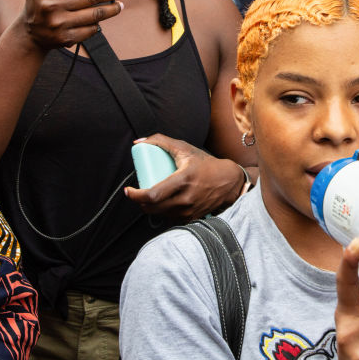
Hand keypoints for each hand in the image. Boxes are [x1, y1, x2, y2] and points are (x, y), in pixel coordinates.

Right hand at [19, 0, 128, 50]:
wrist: (30, 34)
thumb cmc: (39, 2)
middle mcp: (50, 5)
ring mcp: (58, 24)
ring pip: (95, 14)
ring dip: (112, 9)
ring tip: (119, 4)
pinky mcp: (65, 38)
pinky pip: (91, 29)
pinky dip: (99, 23)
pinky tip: (102, 18)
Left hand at [124, 134, 244, 220]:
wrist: (229, 181)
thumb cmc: (205, 163)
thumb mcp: (184, 148)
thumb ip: (160, 141)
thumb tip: (139, 142)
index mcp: (183, 180)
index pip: (153, 195)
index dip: (136, 195)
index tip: (129, 190)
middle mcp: (186, 198)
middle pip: (153, 208)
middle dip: (139, 202)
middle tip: (136, 193)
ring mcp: (189, 211)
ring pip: (160, 214)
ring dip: (149, 208)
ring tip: (148, 197)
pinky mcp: (192, 218)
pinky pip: (170, 218)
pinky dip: (162, 212)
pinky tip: (162, 204)